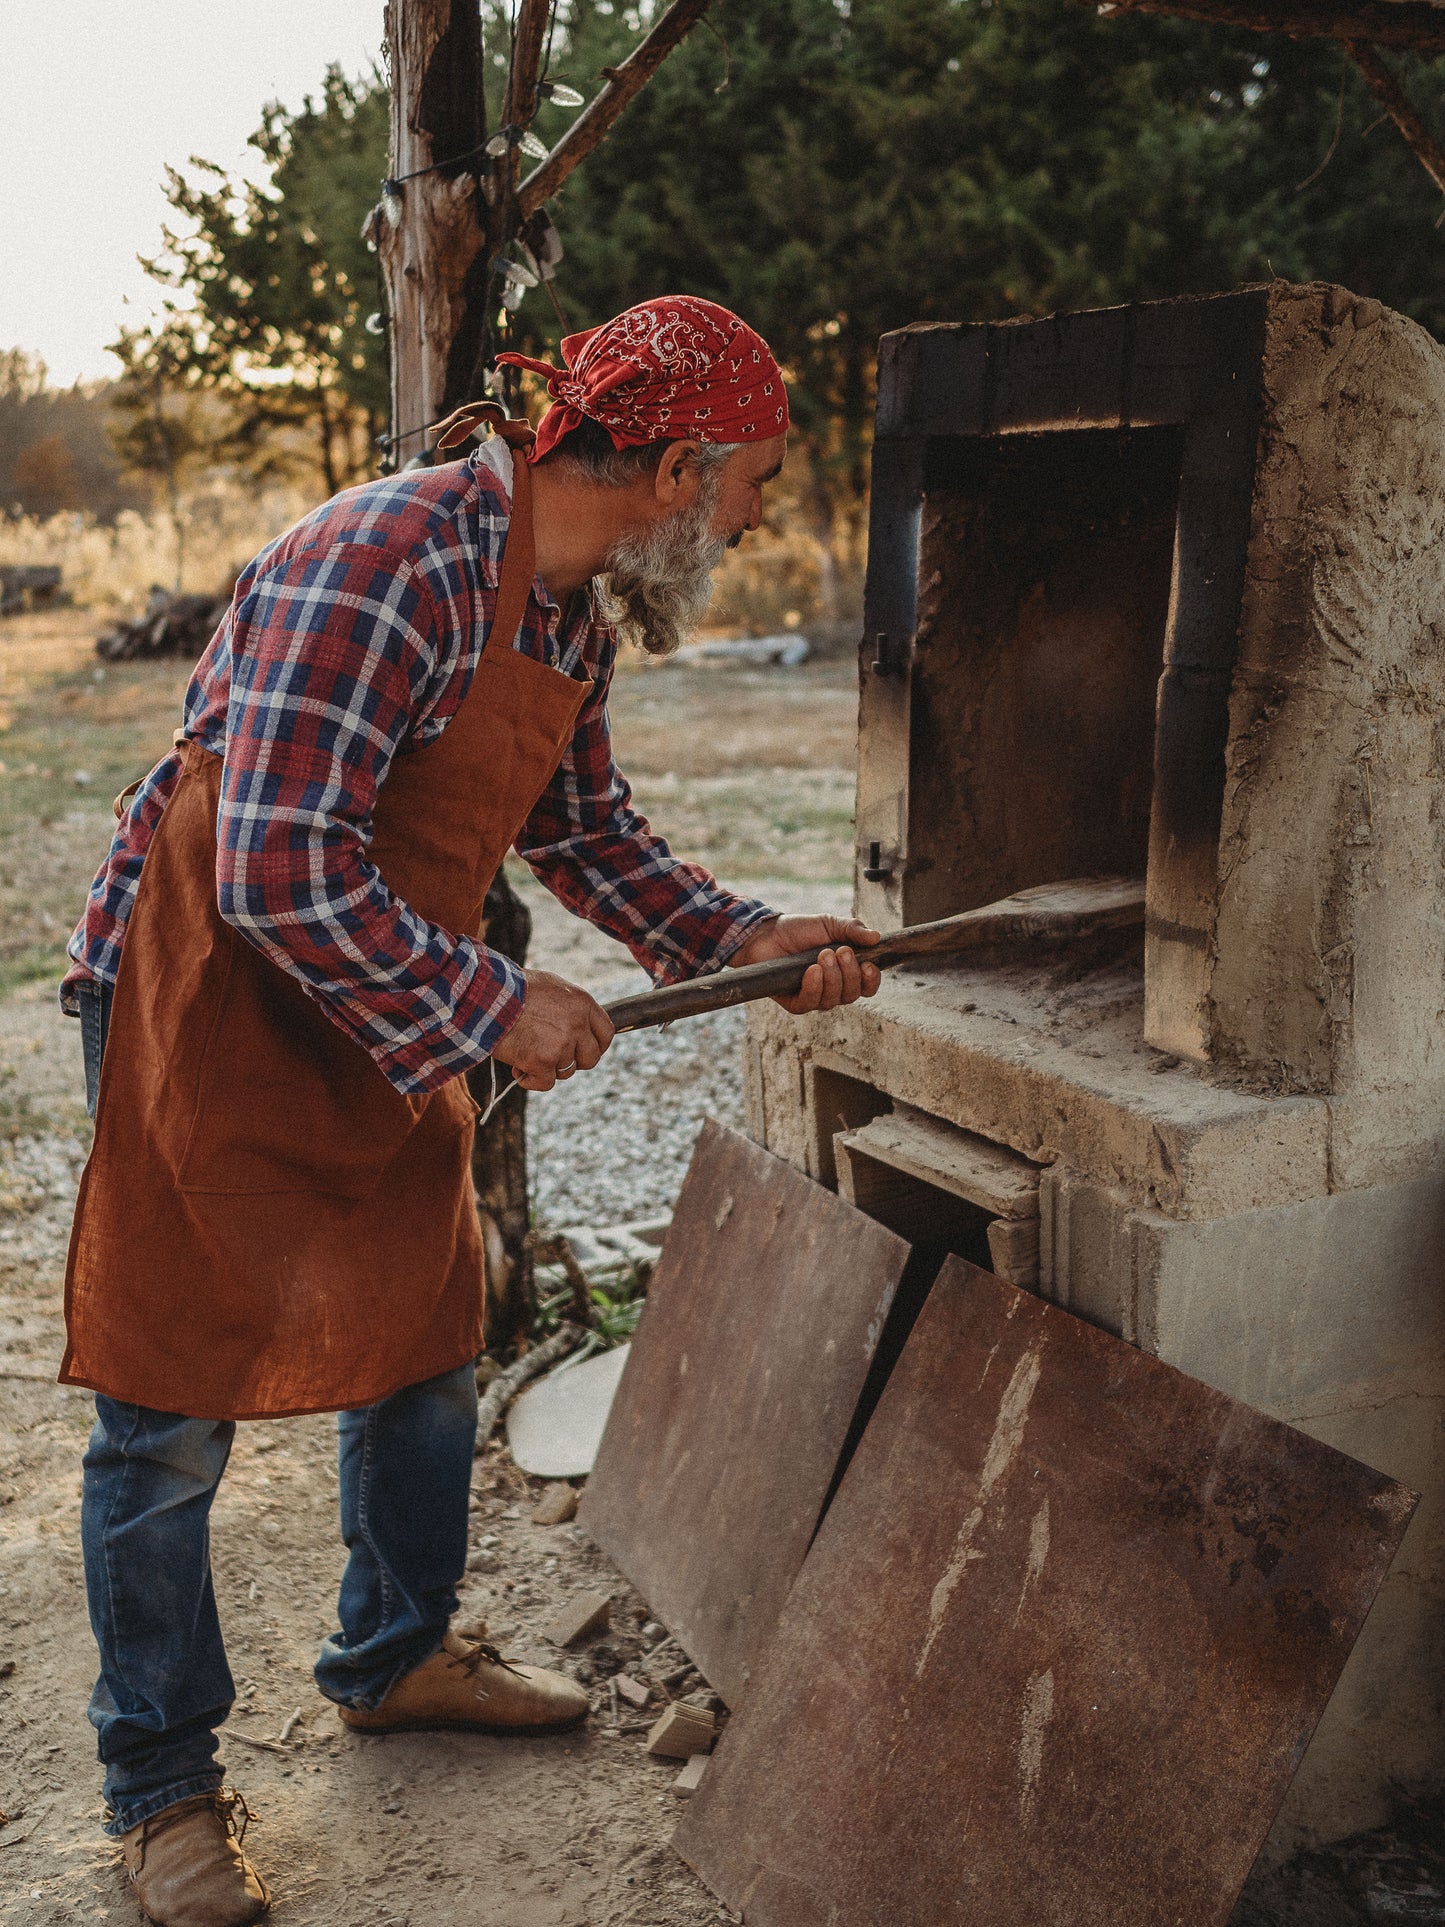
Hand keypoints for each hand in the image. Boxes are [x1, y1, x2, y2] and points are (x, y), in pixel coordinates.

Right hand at [491, 970, 613, 1090]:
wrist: (486, 995)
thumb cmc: (513, 989)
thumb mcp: (551, 988)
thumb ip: (569, 1007)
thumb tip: (578, 1024)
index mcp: (582, 1003)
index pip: (606, 1034)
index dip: (596, 1046)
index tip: (582, 1051)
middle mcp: (577, 1024)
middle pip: (590, 1058)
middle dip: (572, 1061)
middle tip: (552, 1056)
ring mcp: (561, 1044)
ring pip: (565, 1071)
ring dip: (547, 1068)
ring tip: (525, 1054)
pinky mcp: (542, 1061)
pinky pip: (545, 1083)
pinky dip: (531, 1080)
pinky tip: (518, 1069)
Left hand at [730, 915, 882, 1015]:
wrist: (766, 933)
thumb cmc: (799, 931)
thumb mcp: (829, 924)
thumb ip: (852, 929)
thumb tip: (876, 937)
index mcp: (845, 972)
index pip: (867, 986)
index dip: (871, 980)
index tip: (868, 965)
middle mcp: (832, 988)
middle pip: (852, 995)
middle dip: (850, 974)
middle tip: (840, 952)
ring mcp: (814, 997)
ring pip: (833, 1001)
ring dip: (832, 978)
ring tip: (822, 955)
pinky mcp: (795, 1003)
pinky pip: (810, 1004)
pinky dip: (814, 987)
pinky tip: (812, 971)